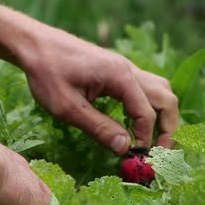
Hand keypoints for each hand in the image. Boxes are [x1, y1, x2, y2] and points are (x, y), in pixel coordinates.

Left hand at [21, 28, 178, 154]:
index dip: (145, 138)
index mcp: (120, 76)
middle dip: (168, 128)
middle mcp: (129, 69)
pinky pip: (145, 89)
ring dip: (162, 116)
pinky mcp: (116, 71)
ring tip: (153, 141)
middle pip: (166, 99)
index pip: (147, 113)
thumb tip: (126, 149)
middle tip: (159, 154)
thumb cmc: (47, 74)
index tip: (136, 158)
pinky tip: (136, 124)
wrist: (35, 45)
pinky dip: (149, 107)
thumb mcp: (68, 107)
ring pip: (160, 91)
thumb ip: (99, 128)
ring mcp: (124, 68)